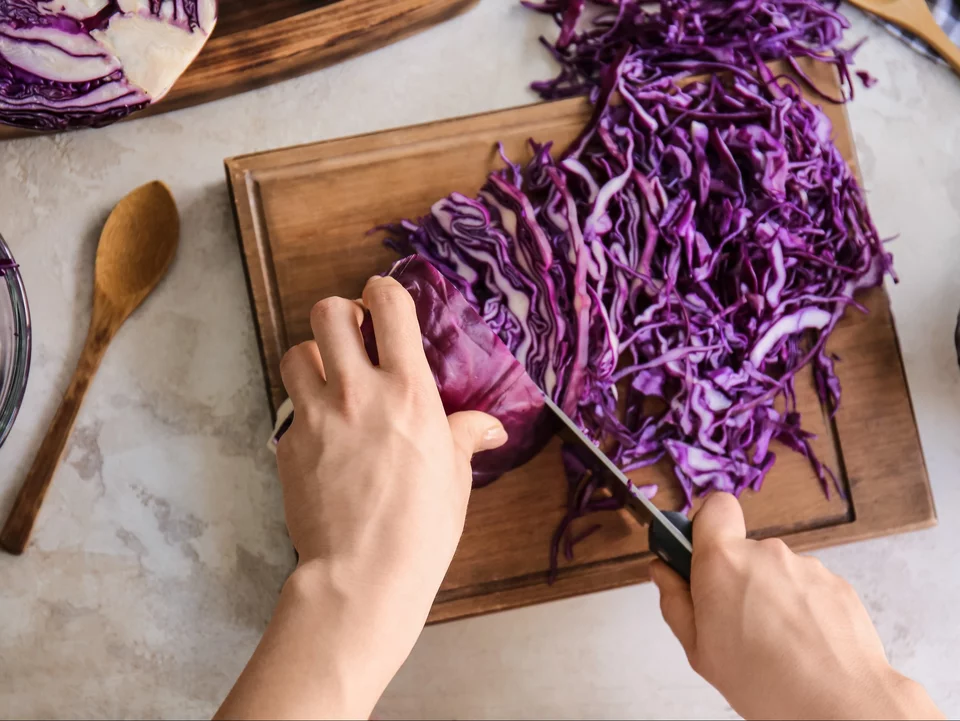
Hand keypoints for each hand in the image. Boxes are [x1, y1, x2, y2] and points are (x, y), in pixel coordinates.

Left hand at [218, 276, 506, 719]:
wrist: (363, 573)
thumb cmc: (422, 527)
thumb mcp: (454, 477)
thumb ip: (464, 437)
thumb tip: (487, 428)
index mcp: (408, 391)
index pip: (389, 307)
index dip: (383, 291)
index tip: (384, 302)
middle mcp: (357, 391)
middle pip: (328, 313)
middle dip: (340, 315)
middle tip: (353, 338)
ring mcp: (316, 417)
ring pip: (295, 353)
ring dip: (312, 357)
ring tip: (328, 380)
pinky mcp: (288, 446)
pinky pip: (289, 410)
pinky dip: (303, 413)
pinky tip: (321, 438)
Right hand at [651, 494, 941, 720]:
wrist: (840, 702)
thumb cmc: (766, 681)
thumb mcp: (699, 650)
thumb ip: (675, 602)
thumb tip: (663, 572)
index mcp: (723, 562)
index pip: (713, 507)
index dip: (705, 526)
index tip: (698, 555)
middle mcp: (766, 553)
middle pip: (744, 550)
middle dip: (737, 578)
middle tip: (736, 622)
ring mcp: (805, 566)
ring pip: (777, 572)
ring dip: (772, 596)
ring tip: (775, 643)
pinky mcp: (837, 583)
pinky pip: (807, 588)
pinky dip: (802, 610)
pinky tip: (802, 644)